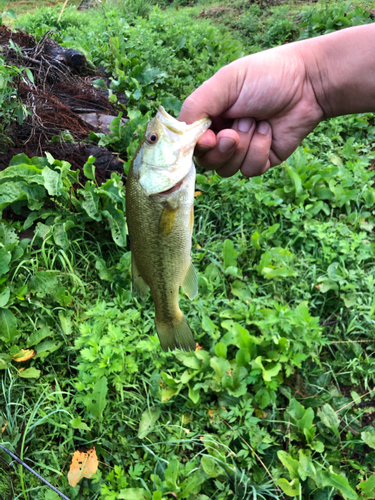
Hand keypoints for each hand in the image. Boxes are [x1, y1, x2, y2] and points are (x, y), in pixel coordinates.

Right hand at [179, 42, 323, 177]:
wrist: (307, 84)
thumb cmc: (264, 77)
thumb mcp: (224, 84)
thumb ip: (195, 107)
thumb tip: (179, 137)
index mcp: (209, 117)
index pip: (190, 144)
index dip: (198, 147)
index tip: (210, 138)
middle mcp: (222, 136)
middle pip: (207, 162)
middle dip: (224, 148)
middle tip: (237, 129)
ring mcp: (242, 151)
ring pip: (228, 170)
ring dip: (244, 146)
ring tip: (258, 122)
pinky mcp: (261, 161)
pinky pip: (250, 170)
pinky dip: (260, 150)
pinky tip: (269, 132)